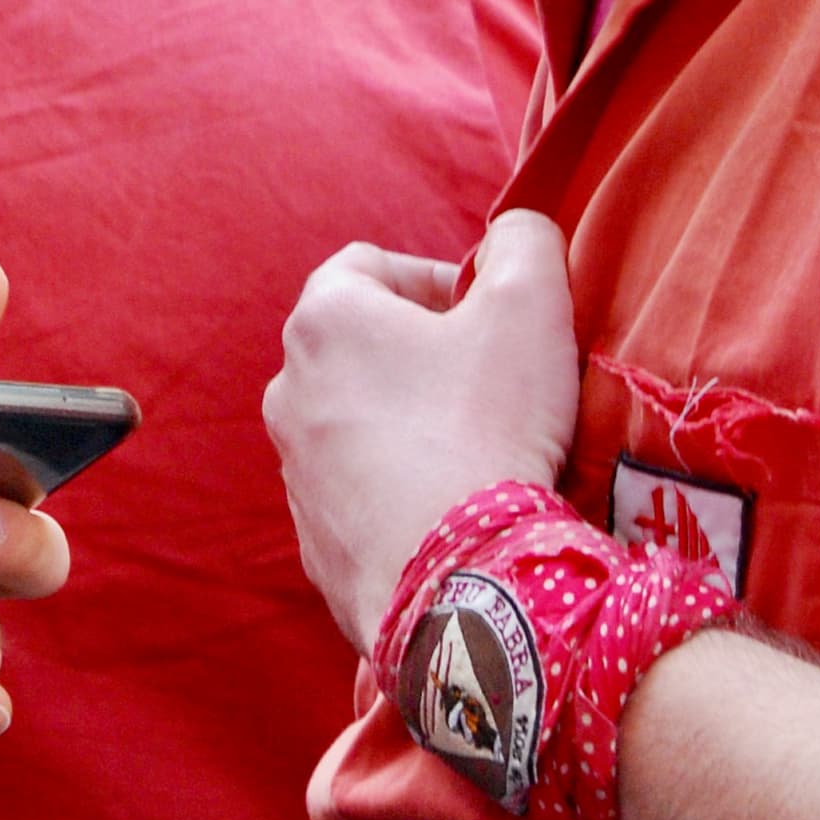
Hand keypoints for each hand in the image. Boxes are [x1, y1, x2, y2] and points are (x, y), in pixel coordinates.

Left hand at [266, 210, 581, 655]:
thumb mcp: (531, 303)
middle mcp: (288, 390)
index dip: (438, 279)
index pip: (371, 265)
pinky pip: (362, 492)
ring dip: (412, 423)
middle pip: (363, 346)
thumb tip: (513, 237)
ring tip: (480, 450)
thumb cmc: (488, 428)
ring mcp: (295, 470)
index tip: (488, 318)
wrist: (459, 583)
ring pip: (360, 421)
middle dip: (426, 354)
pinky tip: (456, 508)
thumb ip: (524, 241)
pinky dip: (402, 489)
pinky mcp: (312, 539)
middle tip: (493, 383)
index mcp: (324, 321)